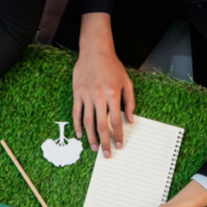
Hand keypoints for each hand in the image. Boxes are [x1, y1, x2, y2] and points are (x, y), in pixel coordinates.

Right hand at [72, 13, 134, 157]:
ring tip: (94, 147)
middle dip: (105, 141)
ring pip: (88, 121)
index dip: (118, 134)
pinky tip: (80, 135)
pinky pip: (76, 113)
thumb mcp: (126, 82)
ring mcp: (86, 96)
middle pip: (101, 125)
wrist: (94, 52)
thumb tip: (130, 120)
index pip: (116, 120)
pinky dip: (78, 125)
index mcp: (112, 94)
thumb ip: (129, 102)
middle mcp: (99, 96)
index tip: (120, 145)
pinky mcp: (77, 94)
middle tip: (106, 154)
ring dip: (91, 137)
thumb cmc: (112, 66)